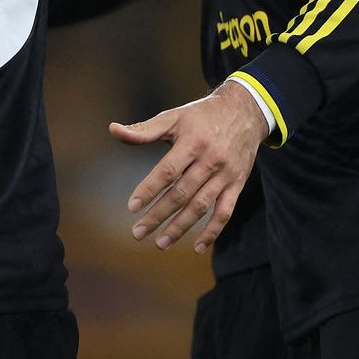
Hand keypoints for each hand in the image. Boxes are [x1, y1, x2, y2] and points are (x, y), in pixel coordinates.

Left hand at [110, 80, 269, 251]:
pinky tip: (197, 246)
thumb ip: (144, 129)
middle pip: (182, 193)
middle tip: (138, 233)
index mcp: (192, 142)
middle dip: (158, 215)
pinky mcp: (237, 184)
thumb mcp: (174, 117)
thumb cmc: (202, 115)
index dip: (149, 189)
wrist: (246, 111)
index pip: (168, 171)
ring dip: (180, 227)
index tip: (132, 207)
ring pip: (201, 206)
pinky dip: (212, 231)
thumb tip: (113, 130)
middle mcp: (210, 160)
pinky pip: (225, 212)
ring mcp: (225, 174)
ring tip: (160, 243)